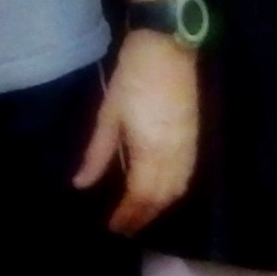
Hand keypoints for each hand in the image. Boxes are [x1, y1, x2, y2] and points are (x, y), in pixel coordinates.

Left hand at [73, 29, 199, 235]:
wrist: (168, 47)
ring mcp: (189, 147)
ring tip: (140, 215)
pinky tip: (161, 193)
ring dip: (160, 207)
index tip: (113, 228)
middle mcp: (174, 155)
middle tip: (124, 228)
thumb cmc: (133, 77)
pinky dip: (174, 191)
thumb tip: (81, 184)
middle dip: (143, 216)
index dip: (127, 215)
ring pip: (178, 190)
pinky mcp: (195, 137)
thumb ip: (97, 154)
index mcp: (151, 150)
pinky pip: (187, 176)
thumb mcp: (109, 114)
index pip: (140, 196)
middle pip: (161, 198)